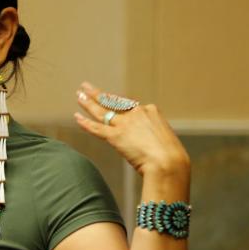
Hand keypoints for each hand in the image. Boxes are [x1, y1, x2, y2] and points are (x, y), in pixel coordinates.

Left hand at [73, 82, 189, 178]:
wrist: (168, 163)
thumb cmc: (171, 157)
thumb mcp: (164, 140)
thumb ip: (152, 137)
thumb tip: (149, 145)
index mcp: (151, 111)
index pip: (132, 106)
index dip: (121, 106)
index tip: (113, 102)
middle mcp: (136, 113)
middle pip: (113, 102)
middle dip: (98, 94)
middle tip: (86, 87)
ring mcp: (125, 124)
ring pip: (102, 111)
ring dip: (88, 103)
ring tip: (78, 94)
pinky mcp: (116, 136)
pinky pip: (97, 128)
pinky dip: (86, 123)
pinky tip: (77, 117)